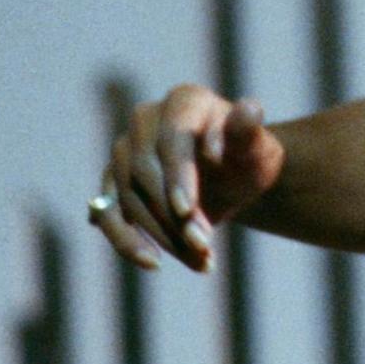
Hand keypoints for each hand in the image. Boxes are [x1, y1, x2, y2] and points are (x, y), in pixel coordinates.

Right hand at [92, 86, 284, 272]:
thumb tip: (248, 109)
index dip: (177, 176)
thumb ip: (248, 132)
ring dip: (162, 235)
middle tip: (203, 246)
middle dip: (172, 216)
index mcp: (184, 100)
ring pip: (129, 199)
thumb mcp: (256, 148)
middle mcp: (146, 120)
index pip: (172, 139)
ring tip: (200, 261)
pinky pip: (108, 215)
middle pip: (145, 173)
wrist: (234, 178)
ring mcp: (123, 151)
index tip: (187, 211)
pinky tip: (152, 263)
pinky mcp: (112, 182)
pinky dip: (126, 241)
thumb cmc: (247, 158)